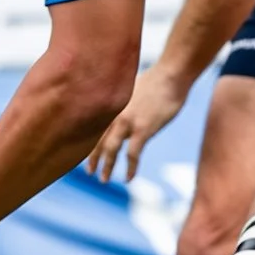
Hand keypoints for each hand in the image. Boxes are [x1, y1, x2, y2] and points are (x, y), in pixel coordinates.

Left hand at [86, 64, 190, 181]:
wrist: (170, 75)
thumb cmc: (154, 80)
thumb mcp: (130, 89)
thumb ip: (122, 103)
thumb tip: (120, 111)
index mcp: (109, 104)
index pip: (91, 127)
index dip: (86, 142)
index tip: (83, 153)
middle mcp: (114, 114)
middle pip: (96, 140)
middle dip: (92, 158)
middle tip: (89, 172)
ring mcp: (127, 122)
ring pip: (110, 150)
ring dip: (106, 166)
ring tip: (103, 179)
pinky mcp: (143, 129)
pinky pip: (132, 154)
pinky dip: (130, 168)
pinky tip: (128, 178)